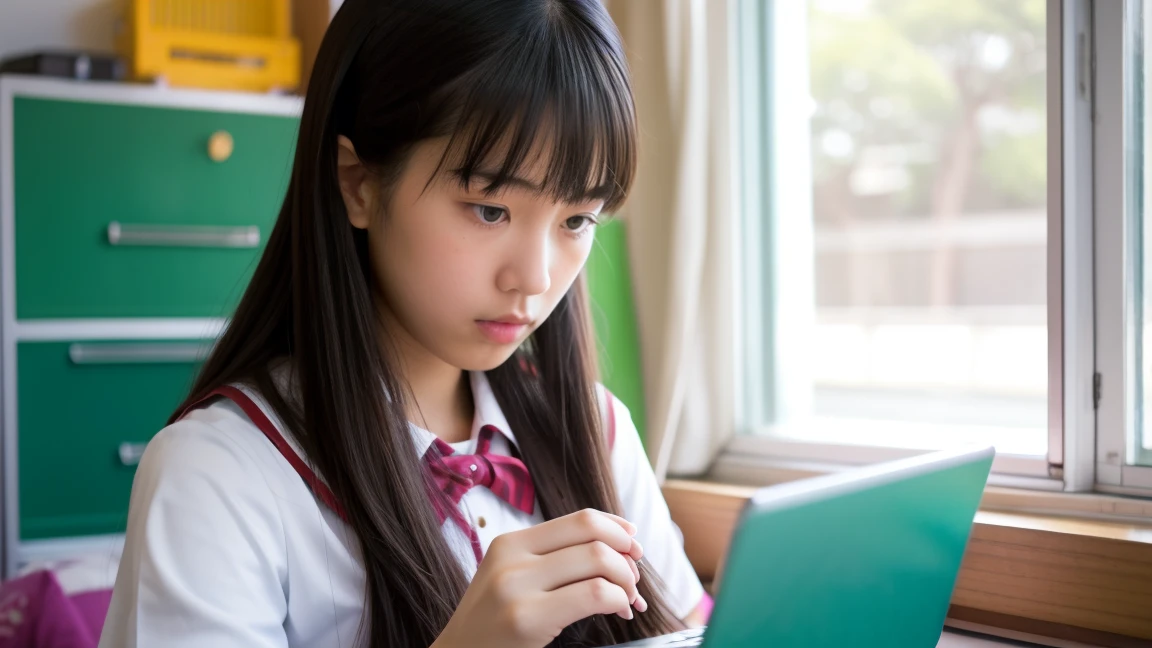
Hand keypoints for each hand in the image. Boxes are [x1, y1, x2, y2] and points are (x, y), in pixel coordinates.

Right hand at [433, 508, 646, 647]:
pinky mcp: (526, 618)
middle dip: (626, 556)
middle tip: (633, 579)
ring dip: (626, 580)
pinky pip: (593, 595)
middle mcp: (512, 557)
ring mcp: (516, 587)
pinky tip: (618, 612)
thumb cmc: (494, 625)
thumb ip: (551, 559)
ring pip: (598, 560)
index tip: (633, 545)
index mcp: (510, 542)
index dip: (616, 528)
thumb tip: (618, 542)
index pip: (580, 518)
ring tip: (626, 600)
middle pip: (592, 534)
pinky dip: (618, 600)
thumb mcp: (511, 578)